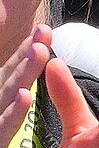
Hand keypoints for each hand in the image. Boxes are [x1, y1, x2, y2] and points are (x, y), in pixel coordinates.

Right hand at [0, 25, 51, 147]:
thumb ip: (5, 114)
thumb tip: (16, 90)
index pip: (4, 88)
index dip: (23, 60)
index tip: (44, 34)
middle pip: (2, 90)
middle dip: (24, 60)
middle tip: (45, 31)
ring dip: (18, 77)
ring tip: (40, 50)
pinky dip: (9, 117)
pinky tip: (24, 96)